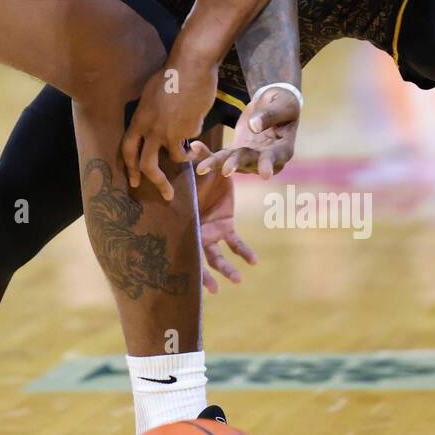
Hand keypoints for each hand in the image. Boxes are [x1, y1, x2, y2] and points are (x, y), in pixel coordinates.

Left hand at [122, 39, 218, 199]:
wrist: (190, 66)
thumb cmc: (172, 75)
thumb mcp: (151, 95)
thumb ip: (150, 114)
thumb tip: (153, 126)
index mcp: (138, 119)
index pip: (127, 150)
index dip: (130, 168)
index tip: (134, 181)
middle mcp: (150, 129)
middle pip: (147, 165)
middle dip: (157, 183)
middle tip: (165, 195)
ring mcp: (168, 131)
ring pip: (175, 158)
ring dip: (185, 158)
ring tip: (191, 152)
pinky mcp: (187, 131)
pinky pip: (192, 141)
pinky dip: (195, 133)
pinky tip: (197, 116)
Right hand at [191, 160, 257, 292]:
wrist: (209, 170)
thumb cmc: (192, 170)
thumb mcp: (191, 168)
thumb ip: (193, 161)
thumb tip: (191, 145)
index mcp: (182, 222)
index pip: (183, 246)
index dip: (186, 262)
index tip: (190, 278)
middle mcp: (194, 232)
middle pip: (197, 259)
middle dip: (204, 275)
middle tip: (213, 289)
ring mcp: (211, 232)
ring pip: (217, 257)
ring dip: (226, 269)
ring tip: (237, 279)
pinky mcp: (226, 227)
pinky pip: (235, 244)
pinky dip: (244, 252)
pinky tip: (253, 262)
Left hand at [192, 85, 300, 180]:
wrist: (273, 104)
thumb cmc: (283, 104)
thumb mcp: (282, 105)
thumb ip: (269, 115)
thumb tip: (254, 126)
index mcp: (283, 148)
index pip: (276, 157)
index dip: (269, 164)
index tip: (265, 174)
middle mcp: (266, 158)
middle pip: (250, 162)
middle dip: (237, 164)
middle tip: (225, 170)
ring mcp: (249, 157)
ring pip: (231, 162)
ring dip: (216, 163)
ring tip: (201, 167)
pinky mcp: (235, 152)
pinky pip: (220, 155)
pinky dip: (207, 154)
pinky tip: (195, 147)